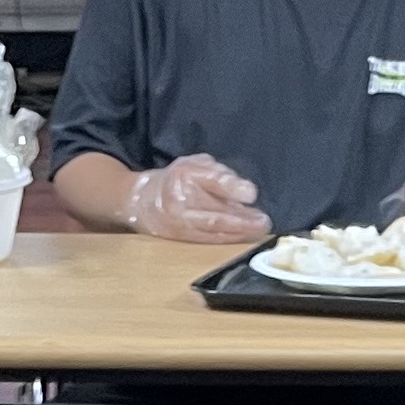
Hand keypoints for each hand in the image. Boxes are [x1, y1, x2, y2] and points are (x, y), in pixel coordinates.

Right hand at [127, 154, 269, 243]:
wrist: (140, 201)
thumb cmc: (175, 179)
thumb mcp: (193, 164)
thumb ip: (217, 173)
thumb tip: (243, 190)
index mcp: (185, 175)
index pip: (212, 182)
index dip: (233, 188)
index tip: (252, 194)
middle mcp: (181, 201)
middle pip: (215, 213)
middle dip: (243, 219)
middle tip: (263, 221)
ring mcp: (180, 222)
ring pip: (214, 230)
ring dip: (239, 232)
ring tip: (258, 230)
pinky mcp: (180, 237)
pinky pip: (207, 240)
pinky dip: (227, 239)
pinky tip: (242, 238)